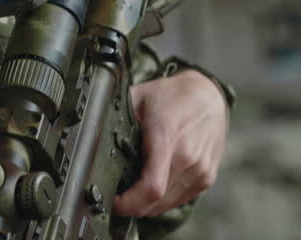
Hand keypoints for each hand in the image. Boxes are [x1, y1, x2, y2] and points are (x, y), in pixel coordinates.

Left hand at [112, 69, 228, 216]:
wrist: (209, 96)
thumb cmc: (173, 97)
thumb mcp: (138, 98)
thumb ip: (116, 118)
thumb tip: (92, 136)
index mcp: (167, 137)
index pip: (151, 187)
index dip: (129, 203)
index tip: (114, 201)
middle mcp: (188, 157)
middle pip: (156, 202)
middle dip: (133, 205)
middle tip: (118, 196)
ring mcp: (200, 170)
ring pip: (167, 205)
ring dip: (148, 205)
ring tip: (134, 189)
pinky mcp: (206, 178)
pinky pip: (180, 200)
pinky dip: (164, 199)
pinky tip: (154, 184)